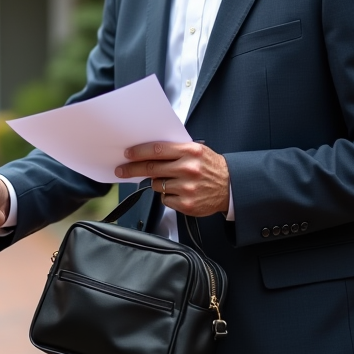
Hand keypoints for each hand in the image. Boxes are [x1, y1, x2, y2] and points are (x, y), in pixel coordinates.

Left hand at [115, 141, 230, 216]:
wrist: (231, 187)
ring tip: (171, 180)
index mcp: (190, 152)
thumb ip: (175, 150)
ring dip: (157, 183)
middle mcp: (188, 169)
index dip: (139, 152)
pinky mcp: (187, 204)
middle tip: (122, 170)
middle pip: (151, 168)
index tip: (127, 154)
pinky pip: (164, 199)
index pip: (157, 150)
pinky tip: (179, 191)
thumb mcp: (197, 151)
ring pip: (156, 185)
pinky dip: (167, 196)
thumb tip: (148, 151)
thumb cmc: (211, 167)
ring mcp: (187, 188)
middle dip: (133, 169)